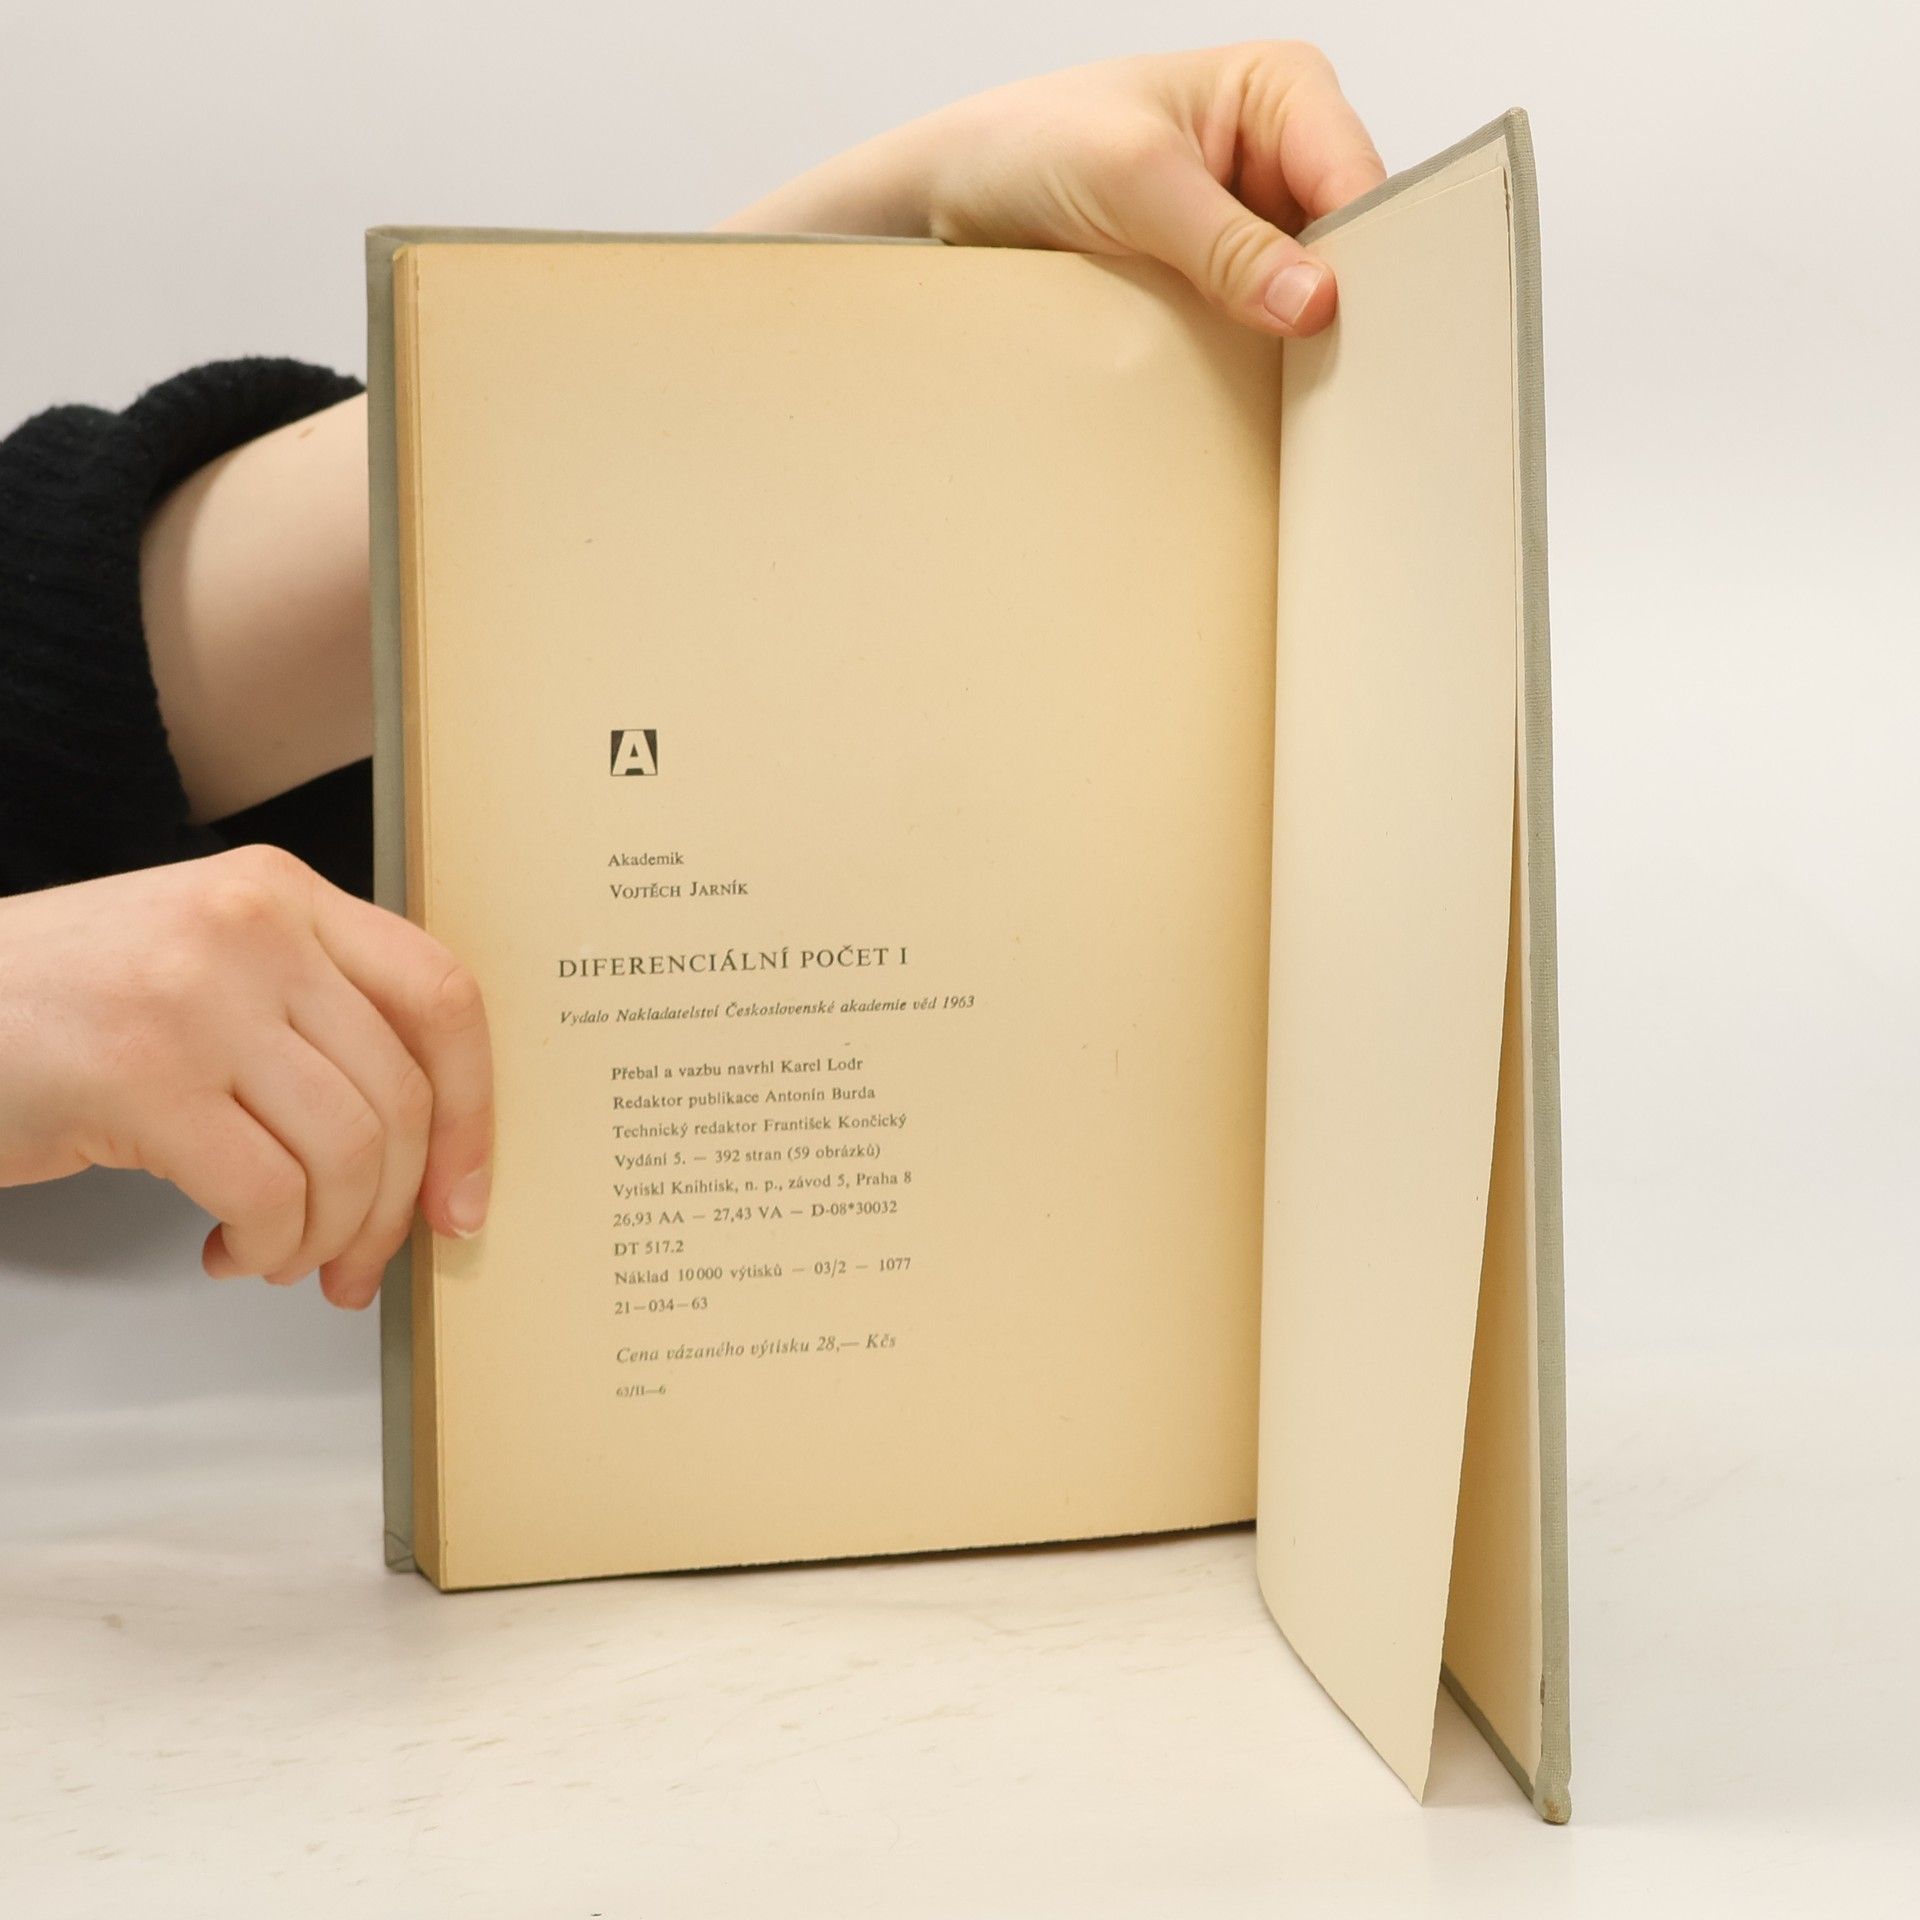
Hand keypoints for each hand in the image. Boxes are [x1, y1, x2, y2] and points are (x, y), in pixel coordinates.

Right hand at [0, 845, 492, 1309]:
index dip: (473, 1113)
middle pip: (400, 1094)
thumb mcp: (209, 967)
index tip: (464, 1197)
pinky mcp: (141, 1076)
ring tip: (281, 1254)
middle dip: (394, 1208)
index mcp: (285, 894)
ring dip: (327, 1236)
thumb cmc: (63, 1007)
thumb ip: (314, 1017)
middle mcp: (255, 927)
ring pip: (346, 1151)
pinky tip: (232, 1249)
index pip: (441, 997)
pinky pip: (268, 1192)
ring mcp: (199, 996)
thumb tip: (425, 1148)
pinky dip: (269, 1245)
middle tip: (360, 1263)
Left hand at [719, 41, 1385, 336]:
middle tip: (1332, 378)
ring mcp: (1254, 231)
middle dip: (1339, 307)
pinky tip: (1258, 400)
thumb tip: (1312, 302)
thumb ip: (1225, 243)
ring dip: (1296, 348)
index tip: (1353, 328)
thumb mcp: (1131, 181)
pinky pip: (1263, 337)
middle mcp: (1279, 159)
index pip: (1360, 178)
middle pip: (1350, 247)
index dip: (1369, 256)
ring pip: (1312, 302)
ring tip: (1297, 397)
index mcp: (1281, 93)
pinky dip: (1259, 368)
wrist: (948, 200)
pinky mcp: (1221, 290)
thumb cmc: (1027, 146)